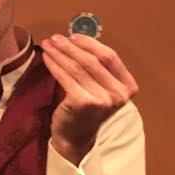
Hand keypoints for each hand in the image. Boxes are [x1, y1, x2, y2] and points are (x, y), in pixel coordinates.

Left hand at [40, 34, 138, 165]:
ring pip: (77, 68)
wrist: (76, 137)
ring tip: (48, 44)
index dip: (91, 44)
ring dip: (60, 53)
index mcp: (128, 87)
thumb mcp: (101, 89)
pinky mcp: (82, 102)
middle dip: (71, 47)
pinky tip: (46, 58)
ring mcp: (101, 99)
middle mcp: (118, 94)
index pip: (110, 57)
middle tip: (56, 38)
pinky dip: (54, 65)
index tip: (74, 36)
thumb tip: (77, 40)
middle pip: (93, 61)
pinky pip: (66, 77)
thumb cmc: (87, 110)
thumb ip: (98, 69)